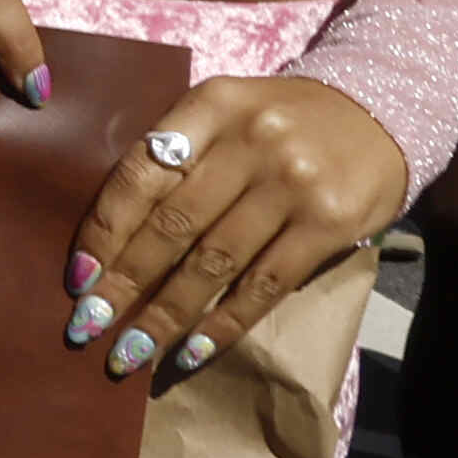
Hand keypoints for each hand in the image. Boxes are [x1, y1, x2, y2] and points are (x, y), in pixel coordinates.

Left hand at [69, 72, 406, 385]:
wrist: (381, 111)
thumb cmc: (283, 121)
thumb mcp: (227, 112)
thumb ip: (179, 154)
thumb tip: (112, 235)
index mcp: (211, 105)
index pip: (141, 174)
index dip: (105, 231)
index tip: (77, 278)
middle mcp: (251, 142)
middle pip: (173, 224)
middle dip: (124, 283)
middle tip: (87, 327)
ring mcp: (293, 184)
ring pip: (214, 262)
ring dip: (166, 315)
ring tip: (130, 352)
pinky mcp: (329, 224)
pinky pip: (264, 284)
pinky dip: (223, 323)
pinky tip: (191, 351)